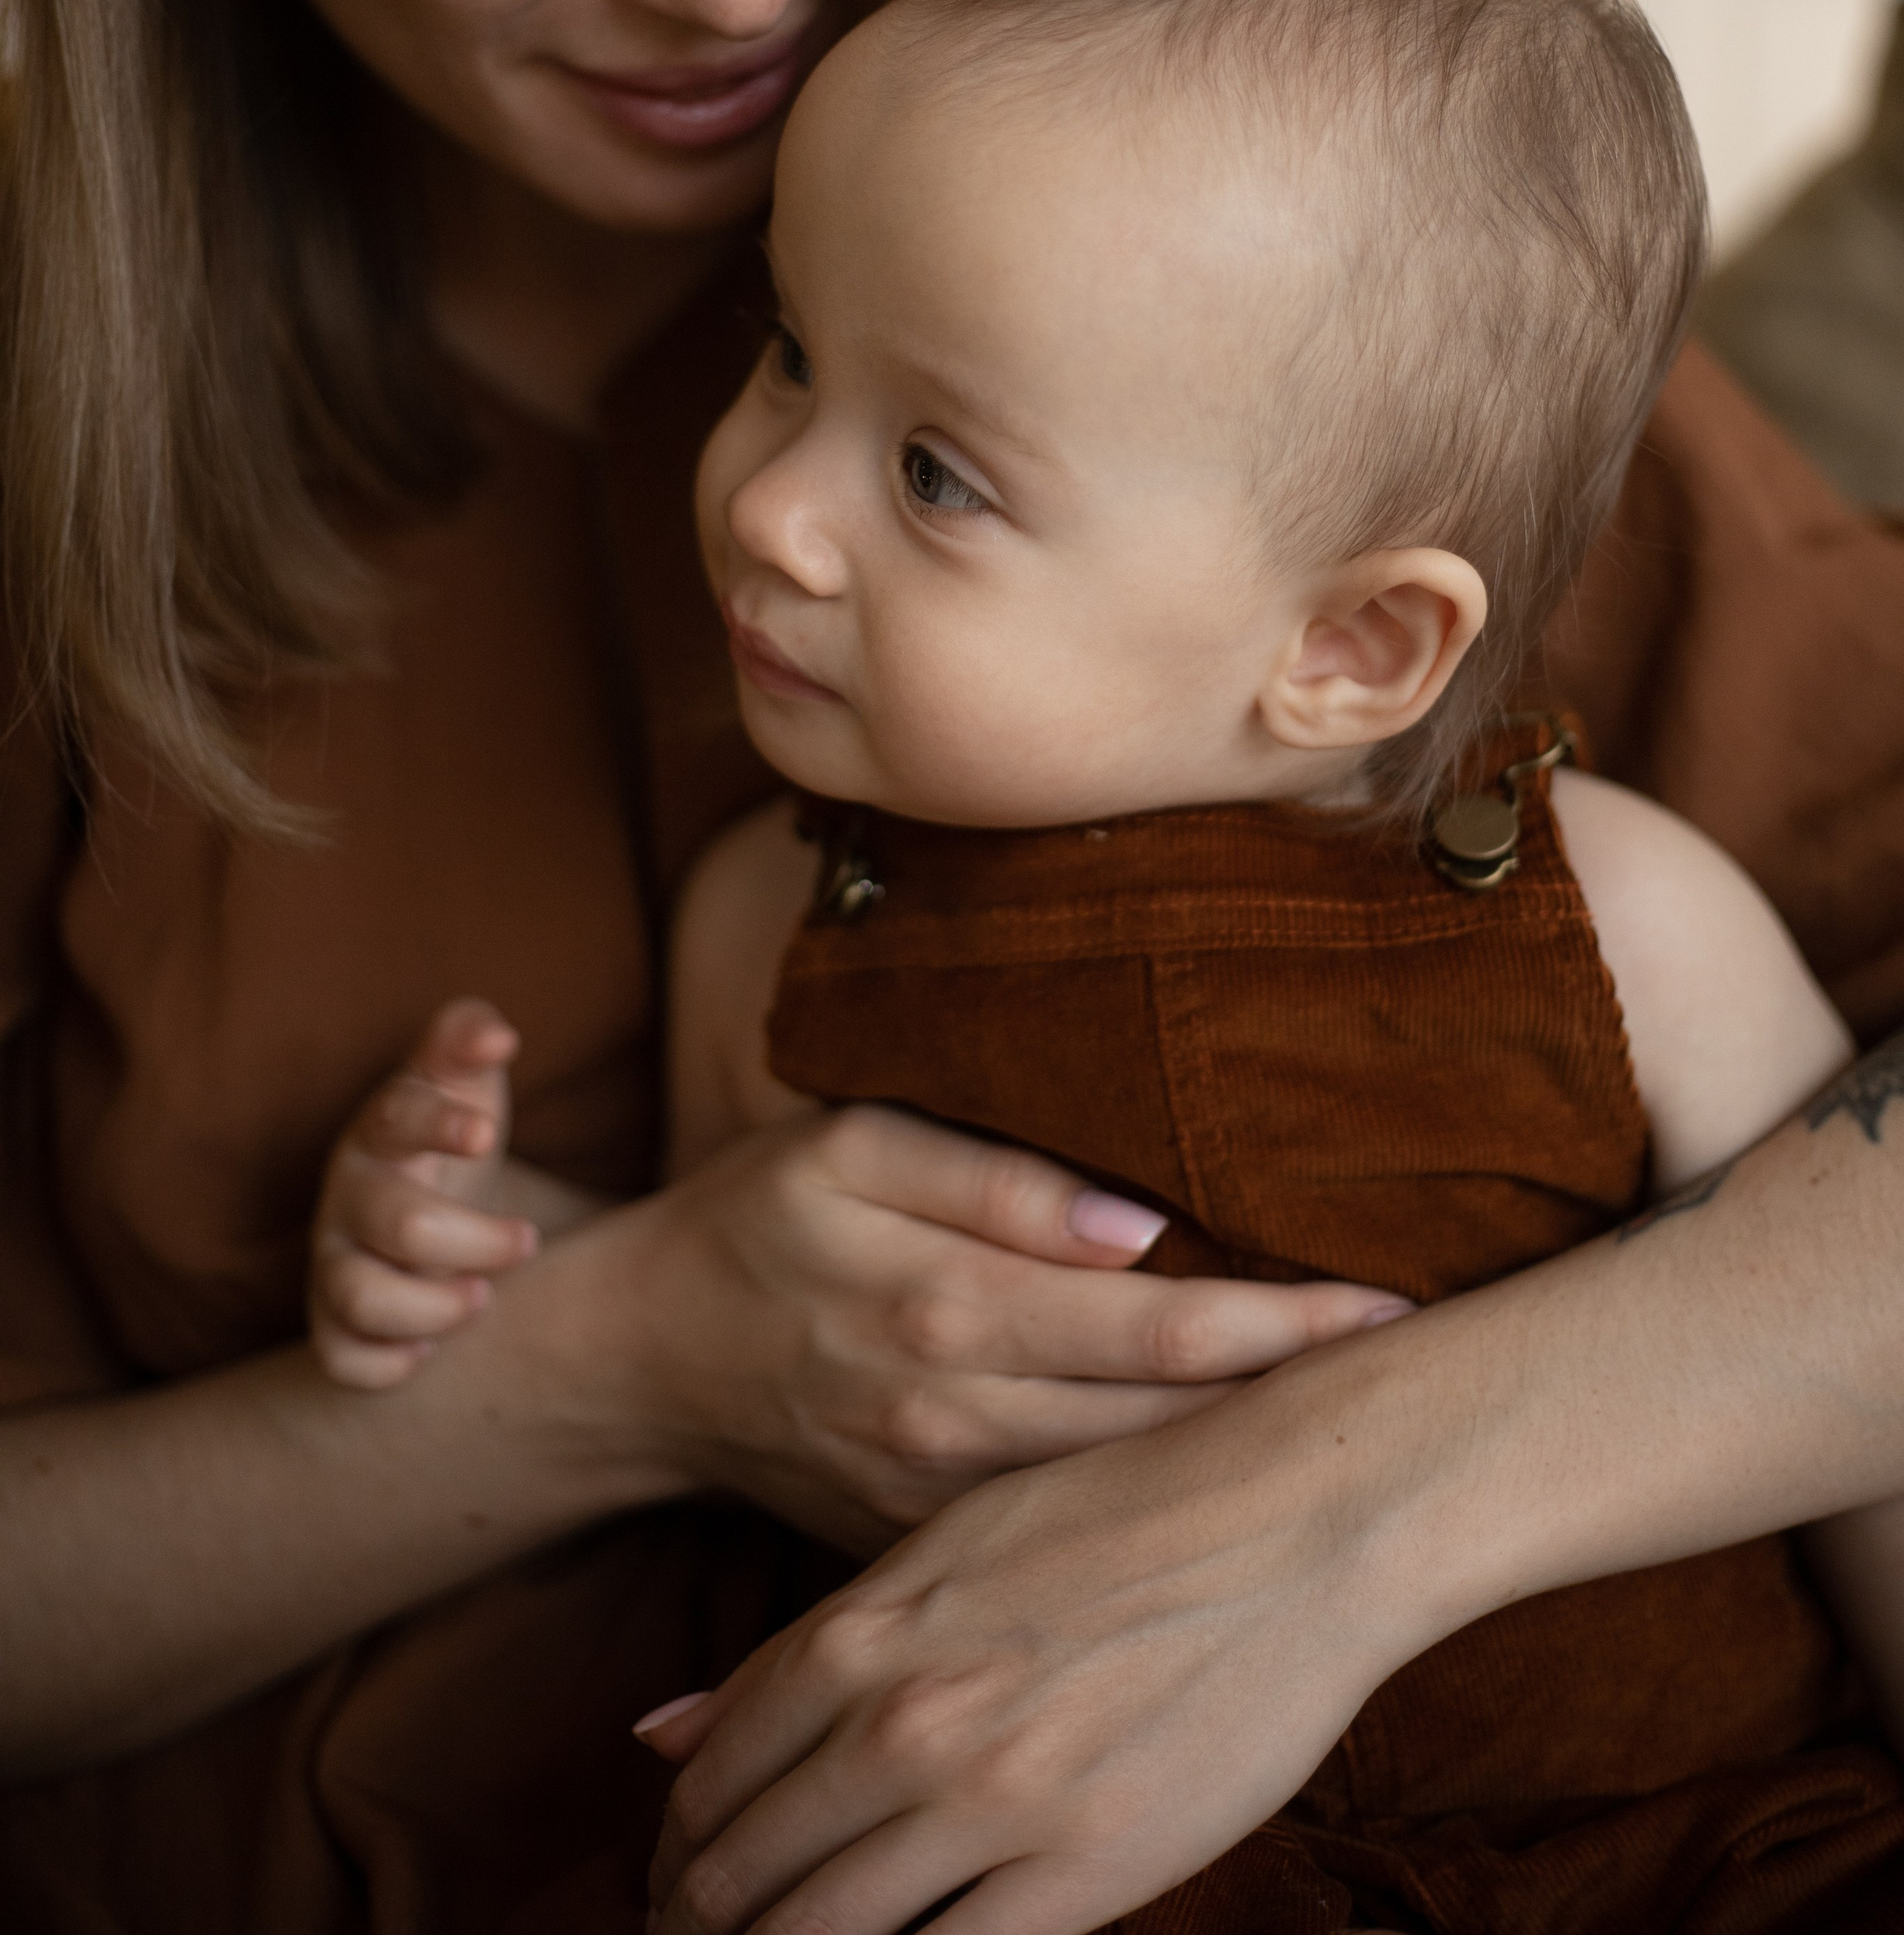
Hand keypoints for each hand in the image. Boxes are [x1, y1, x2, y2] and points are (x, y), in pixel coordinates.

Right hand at [309, 996, 539, 1387]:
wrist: (421, 1200)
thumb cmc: (452, 1134)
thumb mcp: (462, 1079)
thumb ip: (468, 1038)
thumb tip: (498, 1034)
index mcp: (383, 1129)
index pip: (396, 1117)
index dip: (438, 1124)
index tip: (486, 1135)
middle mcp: (350, 1195)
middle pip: (399, 1222)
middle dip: (473, 1239)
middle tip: (527, 1242)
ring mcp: (334, 1261)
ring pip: (358, 1298)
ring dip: (432, 1308)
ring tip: (482, 1299)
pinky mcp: (331, 1322)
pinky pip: (340, 1360)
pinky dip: (384, 1365)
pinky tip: (428, 1351)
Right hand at [612, 1101, 1408, 1553]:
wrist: (638, 1363)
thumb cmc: (753, 1225)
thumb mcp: (845, 1151)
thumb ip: (985, 1176)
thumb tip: (1130, 1221)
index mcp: (953, 1310)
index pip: (1168, 1322)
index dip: (1290, 1318)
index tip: (1399, 1305)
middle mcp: (963, 1423)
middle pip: (1174, 1420)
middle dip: (1306, 1398)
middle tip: (1437, 1371)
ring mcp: (948, 1504)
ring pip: (1136, 1489)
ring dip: (1252, 1461)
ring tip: (1374, 1427)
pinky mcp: (930, 1546)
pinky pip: (1068, 1533)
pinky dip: (1159, 1510)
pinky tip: (1238, 1489)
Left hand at [644, 1348, 1417, 1934]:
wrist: (1294, 1513)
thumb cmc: (1123, 1509)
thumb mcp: (945, 1545)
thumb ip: (810, 1646)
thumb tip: (655, 1732)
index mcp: (865, 1631)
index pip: (713, 1776)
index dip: (679, 1847)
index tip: (677, 1878)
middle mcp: (906, 1720)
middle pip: (748, 1872)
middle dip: (704, 1921)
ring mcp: (994, 1800)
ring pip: (825, 1934)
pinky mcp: (1086, 1871)